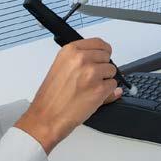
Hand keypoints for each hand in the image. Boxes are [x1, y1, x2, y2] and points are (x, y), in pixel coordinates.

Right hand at [15, 38, 121, 153]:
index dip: (102, 52)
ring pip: (112, 71)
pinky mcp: (99, 89)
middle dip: (102, 67)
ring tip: (89, 88)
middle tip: (90, 78)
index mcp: (71, 51)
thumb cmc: (52, 96)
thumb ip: (81, 59)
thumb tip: (104, 59)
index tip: (101, 57)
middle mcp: (81, 59)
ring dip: (105, 80)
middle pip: (107, 56)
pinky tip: (92, 96)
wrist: (46, 117)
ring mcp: (91, 73)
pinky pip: (113, 86)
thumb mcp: (61, 68)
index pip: (99, 43)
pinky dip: (107, 92)